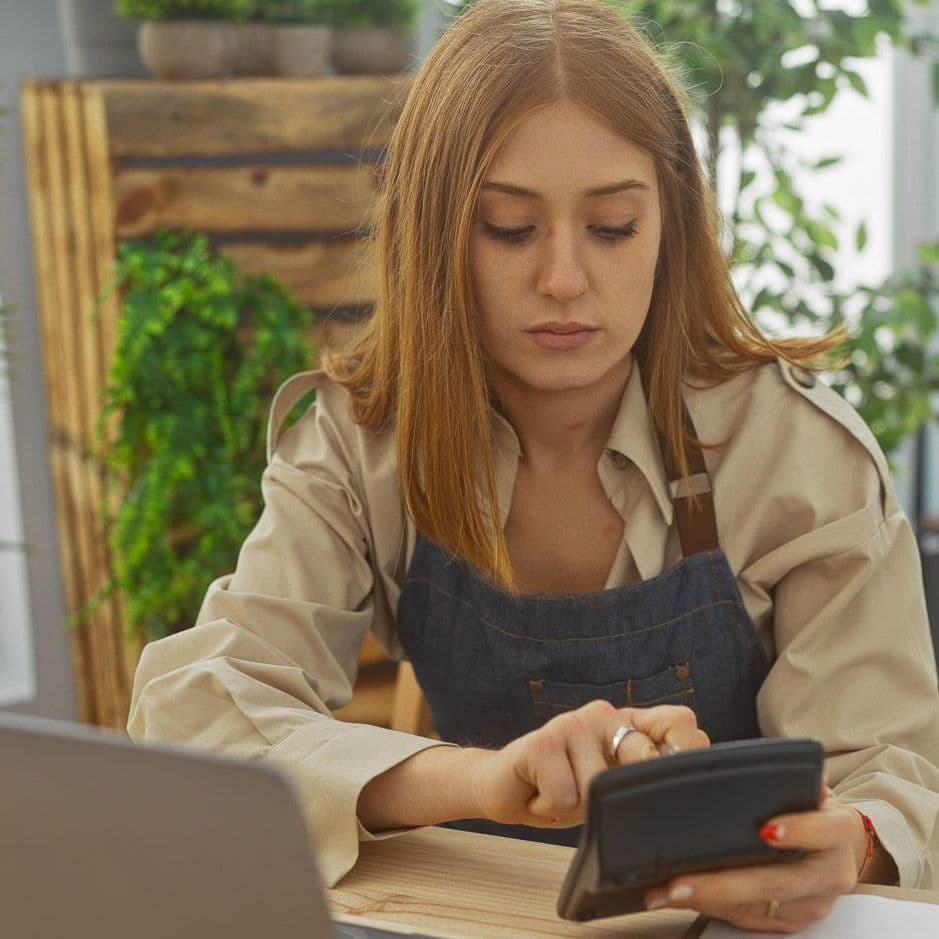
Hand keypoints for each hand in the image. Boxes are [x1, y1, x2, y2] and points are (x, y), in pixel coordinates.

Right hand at [467, 700, 708, 828]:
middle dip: (622, 789)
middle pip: (644, 755)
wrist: (505, 788)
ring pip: (599, 788)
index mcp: (630, 723)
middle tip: (590, 792)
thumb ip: (643, 775)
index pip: (681, 723)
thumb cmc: (565, 788)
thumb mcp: (612, 786)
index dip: (686, 753)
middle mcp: (605, 715)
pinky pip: (566, 796)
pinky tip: (539, 792)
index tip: (667, 784)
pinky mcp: (543, 740)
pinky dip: (551, 807)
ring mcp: (573, 722)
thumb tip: (683, 787)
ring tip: (561, 793)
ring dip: (577, 808)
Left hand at [644, 786, 870, 933]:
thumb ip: (783, 777)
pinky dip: (713, 909)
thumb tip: (739, 763)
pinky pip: (751, 920)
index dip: (799, 830)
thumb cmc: (813, 806)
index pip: (824, 831)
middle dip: (723, 885)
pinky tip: (683, 898)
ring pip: (758, 908)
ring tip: (666, 892)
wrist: (840, 847)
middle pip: (776, 882)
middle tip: (679, 884)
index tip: (765, 830)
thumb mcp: (808, 784)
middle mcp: (831, 873)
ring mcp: (814, 904)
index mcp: (839, 831)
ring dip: (707, 901)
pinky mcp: (795, 921)